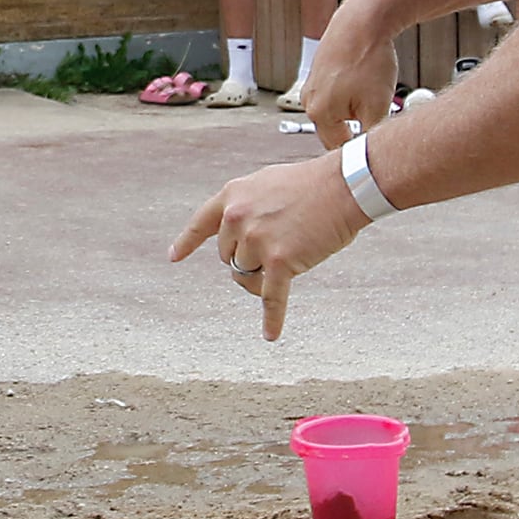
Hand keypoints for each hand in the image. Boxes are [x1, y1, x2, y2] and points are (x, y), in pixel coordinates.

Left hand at [171, 154, 365, 340]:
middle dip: (250, 258)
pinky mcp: (280, 262)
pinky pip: (271, 297)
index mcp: (232, 196)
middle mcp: (237, 219)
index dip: (187, 243)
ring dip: (267, 274)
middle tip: (280, 244)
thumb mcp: (265, 184)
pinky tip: (271, 335)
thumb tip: (238, 232)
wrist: (344, 185)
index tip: (175, 257)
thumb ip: (247, 206)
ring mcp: (257, 241)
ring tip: (294, 254)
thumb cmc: (311, 183)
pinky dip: (273, 318)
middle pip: (230, 257)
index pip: (201, 224)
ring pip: (248, 276)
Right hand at [297, 7, 397, 139]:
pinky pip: (336, 92)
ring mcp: (313, 84)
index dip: (361, 149)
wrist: (363, 21)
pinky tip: (367, 79)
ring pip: (337, 110)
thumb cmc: (369, 61)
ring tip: (375, 93)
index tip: (378, 147)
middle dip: (357, 128)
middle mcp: (310, 101)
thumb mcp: (377, 106)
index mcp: (320, 114)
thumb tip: (370, 153)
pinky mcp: (320, 71)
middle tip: (381, 118)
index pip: (339, 148)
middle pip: (336, 129)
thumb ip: (370, 136)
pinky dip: (352, 91)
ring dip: (355, 109)